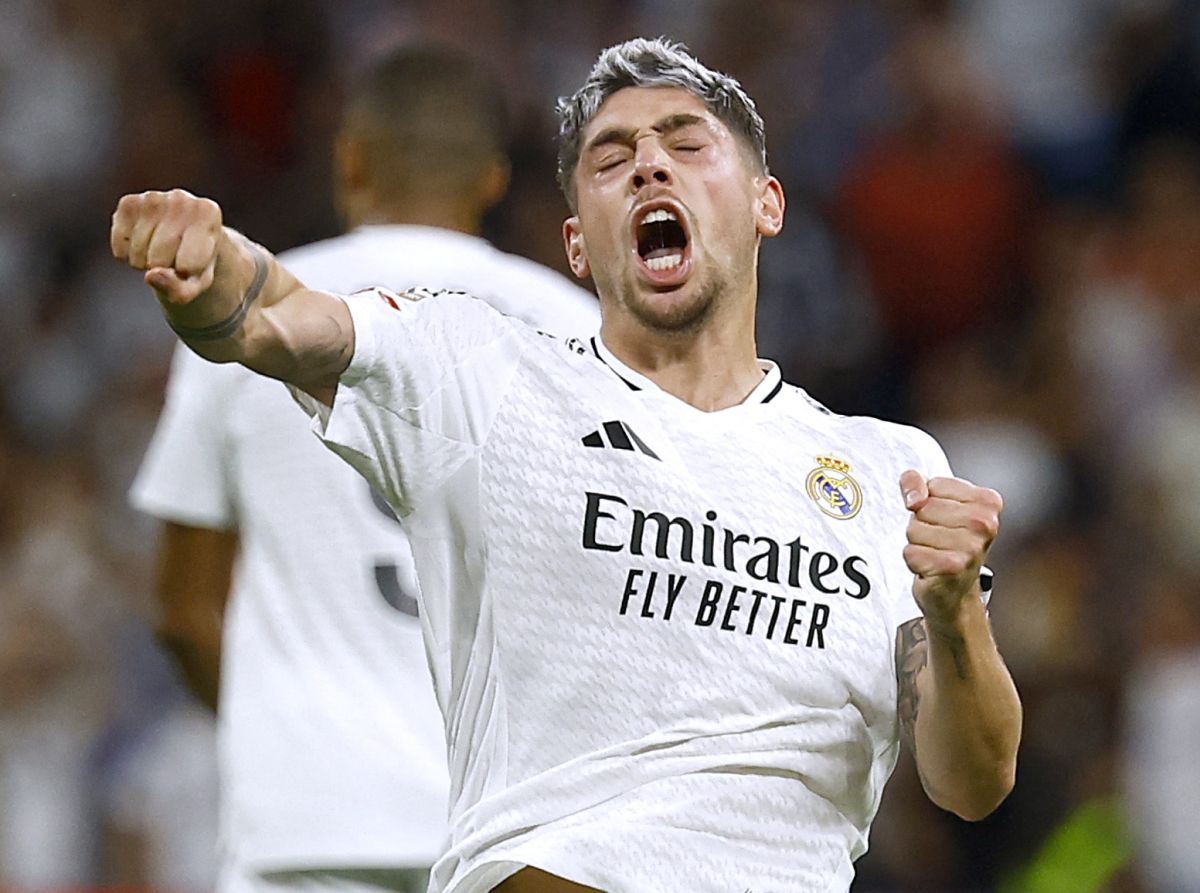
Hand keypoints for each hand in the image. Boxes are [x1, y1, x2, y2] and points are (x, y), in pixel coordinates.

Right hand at [110, 189, 223, 304]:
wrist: (185, 236)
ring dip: (144, 262)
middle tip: (174, 256)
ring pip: (137, 252)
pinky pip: (120, 246)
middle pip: (159, 259)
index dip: (186, 272)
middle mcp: (181, 198)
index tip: (195, 261)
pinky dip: (126, 254)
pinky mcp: (129, 203)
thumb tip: (151, 275)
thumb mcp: (196, 283)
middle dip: (163, 268)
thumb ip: (180, 290)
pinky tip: (142, 243)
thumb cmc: (196, 261)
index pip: (187, 265)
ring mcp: (153, 197)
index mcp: (208, 214)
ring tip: (159, 249)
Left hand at [899, 470, 1001, 626]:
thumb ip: (916, 482)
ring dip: (917, 543)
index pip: (932, 486)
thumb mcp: (935, 503)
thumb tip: (914, 497)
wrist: (955, 592)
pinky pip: (910, 552)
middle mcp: (984, 524)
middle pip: (922, 509)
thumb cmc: (947, 543)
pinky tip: (932, 567)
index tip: (943, 519)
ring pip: (913, 529)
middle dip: (921, 524)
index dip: (926, 502)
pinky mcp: (953, 567)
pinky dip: (914, 561)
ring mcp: (971, 547)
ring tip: (936, 553)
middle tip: (939, 540)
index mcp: (987, 501)